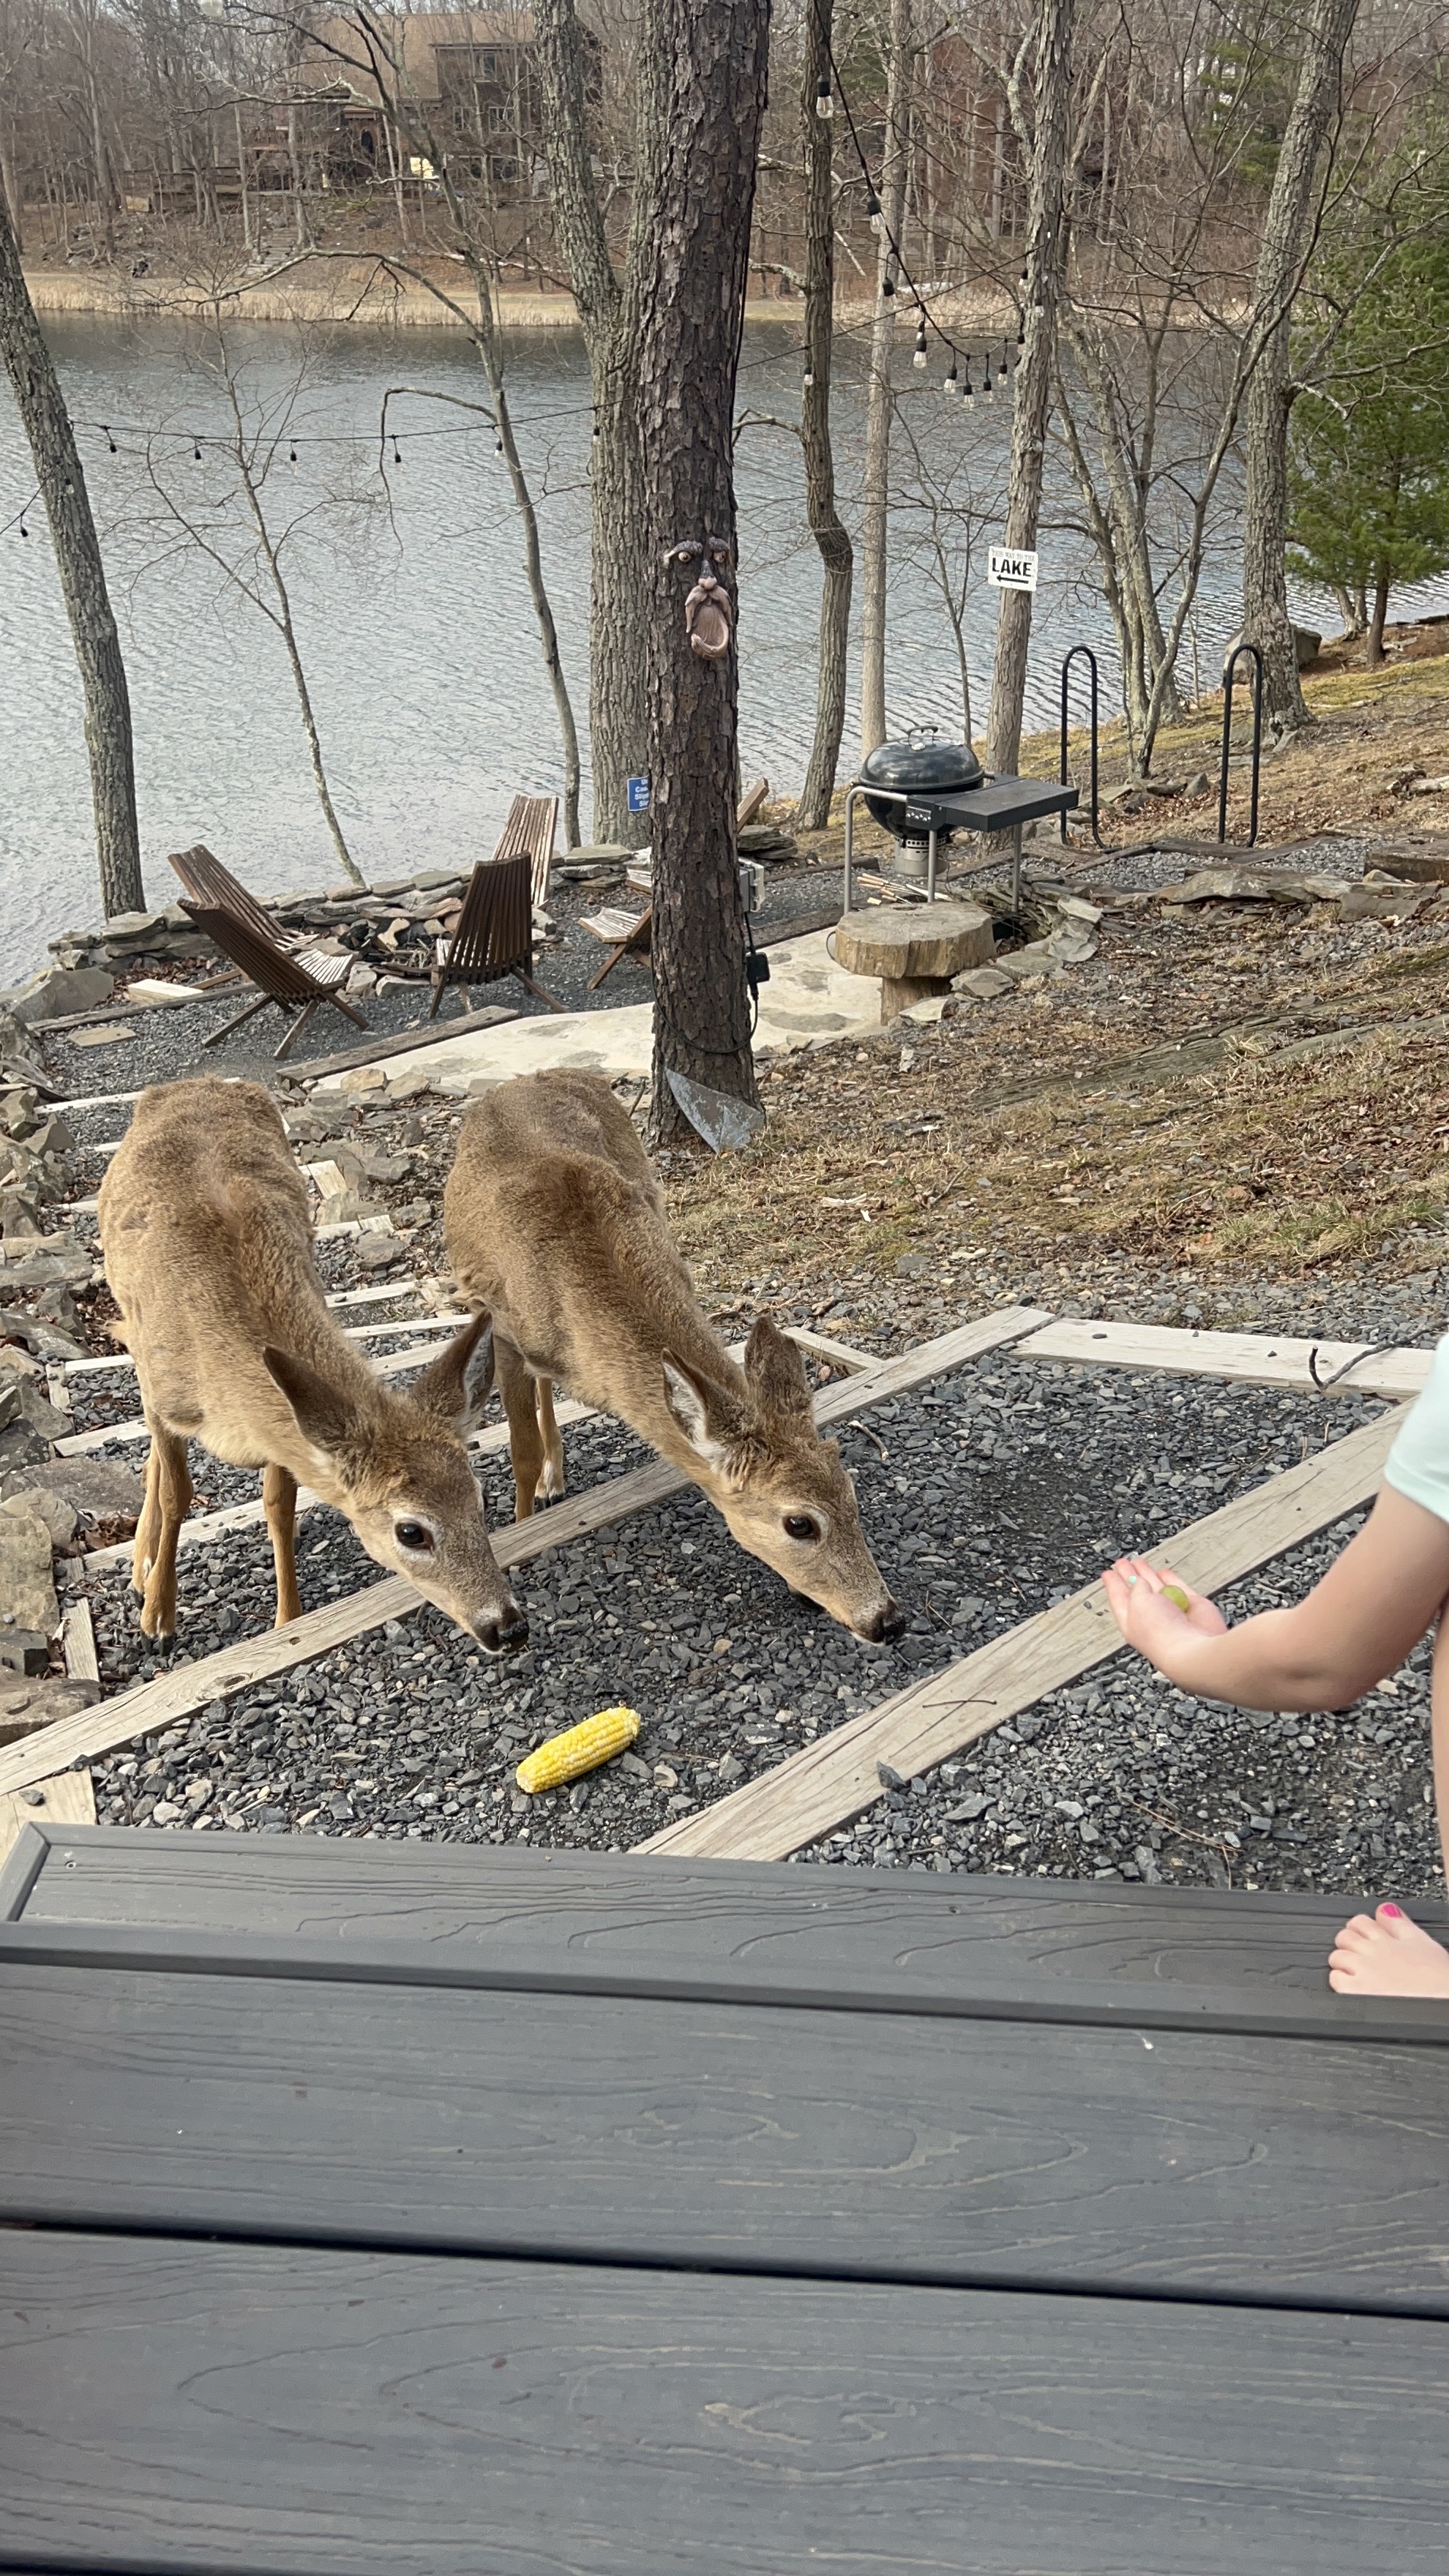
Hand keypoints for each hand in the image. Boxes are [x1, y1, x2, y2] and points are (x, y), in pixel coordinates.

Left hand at [1102, 1555, 1227, 1663]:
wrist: (1193, 1647)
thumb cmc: (1160, 1633)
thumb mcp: (1138, 1602)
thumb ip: (1138, 1587)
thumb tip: (1142, 1579)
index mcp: (1132, 1623)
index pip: (1118, 1599)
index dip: (1113, 1585)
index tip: (1107, 1573)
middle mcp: (1151, 1619)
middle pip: (1136, 1592)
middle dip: (1128, 1576)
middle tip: (1121, 1563)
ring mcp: (1172, 1612)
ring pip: (1156, 1588)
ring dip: (1146, 1574)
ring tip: (1139, 1562)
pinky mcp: (1191, 1606)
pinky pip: (1177, 1587)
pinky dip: (1170, 1579)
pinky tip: (1163, 1573)